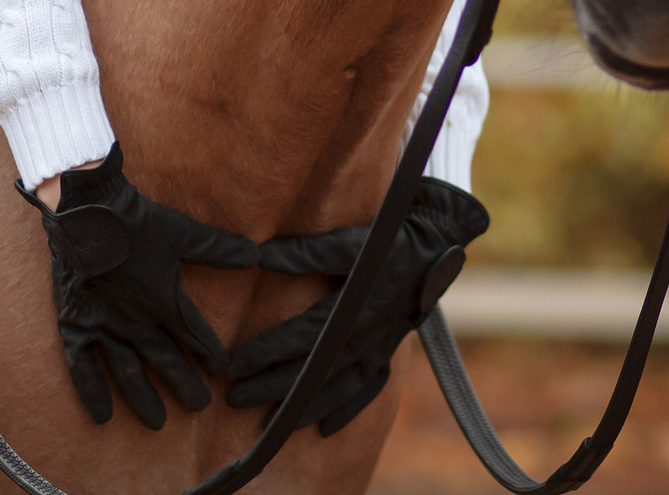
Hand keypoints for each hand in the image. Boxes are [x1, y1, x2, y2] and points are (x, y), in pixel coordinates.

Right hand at [20, 146, 260, 428]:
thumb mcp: (182, 233)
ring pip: (129, 371)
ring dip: (144, 398)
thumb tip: (257, 254)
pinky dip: (92, 391)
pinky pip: (83, 366)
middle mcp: (138, 320)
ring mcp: (106, 326)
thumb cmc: (135, 220)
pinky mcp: (77, 324)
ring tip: (158, 423)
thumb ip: (218, 249)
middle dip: (184, 384)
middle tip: (199, 407)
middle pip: (165, 360)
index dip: (211, 355)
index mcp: (165, 299)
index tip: (224, 373)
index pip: (195, 336)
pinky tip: (103, 416)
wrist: (86, 210)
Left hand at [226, 178, 489, 435]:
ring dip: (302, 408)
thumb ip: (305, 253)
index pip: (297, 338)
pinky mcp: (387, 354)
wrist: (438, 249)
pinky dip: (346, 411)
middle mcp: (362, 338)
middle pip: (310, 371)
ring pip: (335, 389)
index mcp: (350, 310)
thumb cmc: (390, 240)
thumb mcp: (350, 242)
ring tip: (270, 424)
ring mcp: (376, 350)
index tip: (231, 366)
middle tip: (234, 400)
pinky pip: (367, 391)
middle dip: (271, 387)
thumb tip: (259, 254)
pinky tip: (324, 429)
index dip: (262, 353)